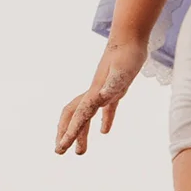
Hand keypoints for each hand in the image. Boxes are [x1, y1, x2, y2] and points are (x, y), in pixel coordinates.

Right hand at [55, 37, 146, 154]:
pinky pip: (106, 109)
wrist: (130, 38)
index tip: (62, 148)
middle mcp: (95, 93)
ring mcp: (103, 91)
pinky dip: (104, 121)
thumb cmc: (128, 54)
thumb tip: (102, 97)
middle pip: (74, 116)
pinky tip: (104, 132)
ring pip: (86, 115)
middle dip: (66, 134)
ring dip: (81, 133)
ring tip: (80, 152)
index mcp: (95, 93)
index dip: (70, 133)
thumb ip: (113, 84)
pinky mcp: (114, 89)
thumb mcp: (123, 71)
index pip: (79, 117)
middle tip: (60, 152)